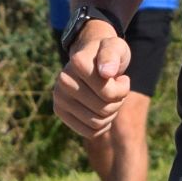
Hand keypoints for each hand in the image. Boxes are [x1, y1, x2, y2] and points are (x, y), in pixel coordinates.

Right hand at [51, 21, 131, 141]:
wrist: (93, 58)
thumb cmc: (109, 54)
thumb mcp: (116, 48)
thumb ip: (113, 56)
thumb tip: (106, 72)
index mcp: (77, 62)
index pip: (108, 93)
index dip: (122, 88)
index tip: (120, 77)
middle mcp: (63, 80)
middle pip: (103, 110)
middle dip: (117, 102)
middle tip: (115, 88)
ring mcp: (59, 96)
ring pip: (97, 123)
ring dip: (110, 113)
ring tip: (108, 97)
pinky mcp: (59, 111)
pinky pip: (89, 132)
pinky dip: (101, 125)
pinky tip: (101, 110)